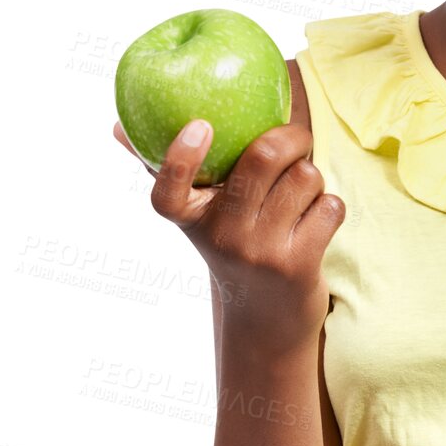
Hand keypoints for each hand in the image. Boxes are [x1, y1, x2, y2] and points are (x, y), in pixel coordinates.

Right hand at [113, 117, 343, 350]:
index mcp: (191, 218)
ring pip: (304, 177)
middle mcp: (221, 237)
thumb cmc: (233, 247)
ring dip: (312, 178)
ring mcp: (259, 252)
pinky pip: (329, 206)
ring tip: (300, 194)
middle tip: (294, 140)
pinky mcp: (298, 265)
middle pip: (262, 158)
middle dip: (290, 136)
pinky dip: (330, 205)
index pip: (169, 191)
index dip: (181, 158)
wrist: (265, 320)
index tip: (199, 126)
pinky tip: (316, 220)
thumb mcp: (197, 217)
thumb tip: (116, 127)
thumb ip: (166, 172)